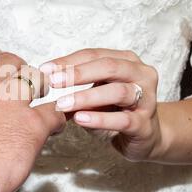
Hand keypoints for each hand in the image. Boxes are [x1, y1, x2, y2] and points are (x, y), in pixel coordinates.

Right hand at [0, 48, 65, 191]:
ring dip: (40, 85)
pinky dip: (56, 118)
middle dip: (18, 68)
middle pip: (10, 63)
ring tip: (42, 94)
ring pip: (35, 78)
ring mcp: (11, 102)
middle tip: (22, 78)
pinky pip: (53, 113)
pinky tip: (54, 125)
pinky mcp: (31, 124)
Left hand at [41, 49, 164, 161]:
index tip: (44, 69)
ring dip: (86, 97)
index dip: (68, 61)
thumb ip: (77, 84)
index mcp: (127, 61)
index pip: (94, 54)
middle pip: (109, 67)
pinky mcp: (145, 124)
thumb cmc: (116, 110)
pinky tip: (80, 119)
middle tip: (53, 82)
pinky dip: (100, 119)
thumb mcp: (95, 92)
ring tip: (62, 104)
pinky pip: (122, 120)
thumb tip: (44, 79)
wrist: (145, 136)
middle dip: (78, 73)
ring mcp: (146, 99)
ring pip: (117, 92)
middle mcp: (141, 75)